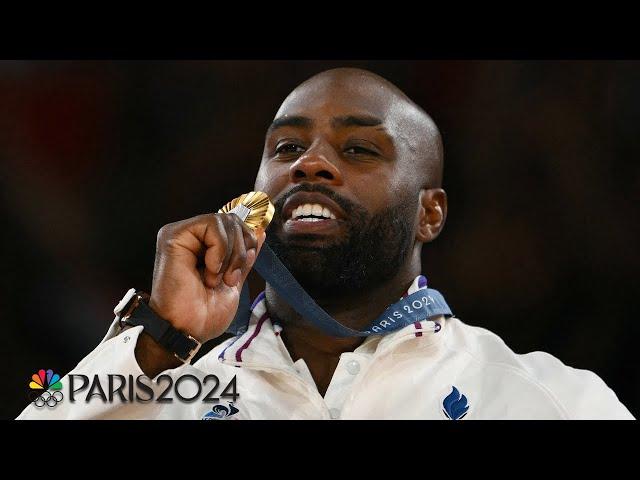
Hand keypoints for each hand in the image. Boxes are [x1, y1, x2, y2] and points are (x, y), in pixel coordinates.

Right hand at [148, 213, 265, 342]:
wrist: (188, 331)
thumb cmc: (205, 314)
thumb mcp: (234, 280)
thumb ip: (244, 255)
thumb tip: (260, 231)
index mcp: (204, 246)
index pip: (235, 225)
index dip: (247, 244)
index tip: (238, 274)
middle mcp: (192, 236)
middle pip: (232, 220)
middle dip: (240, 251)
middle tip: (230, 278)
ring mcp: (182, 234)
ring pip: (224, 221)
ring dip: (230, 254)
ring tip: (217, 279)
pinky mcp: (174, 236)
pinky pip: (211, 225)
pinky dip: (219, 250)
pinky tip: (209, 271)